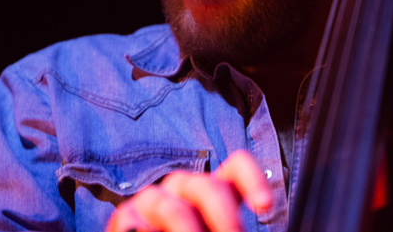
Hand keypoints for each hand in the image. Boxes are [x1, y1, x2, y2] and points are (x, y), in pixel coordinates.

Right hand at [105, 150, 273, 231]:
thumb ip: (231, 227)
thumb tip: (243, 229)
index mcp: (213, 191)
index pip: (236, 166)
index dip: (252, 179)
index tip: (265, 207)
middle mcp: (184, 188)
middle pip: (208, 187)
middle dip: (224, 217)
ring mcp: (154, 199)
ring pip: (176, 211)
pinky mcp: (126, 216)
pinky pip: (139, 225)